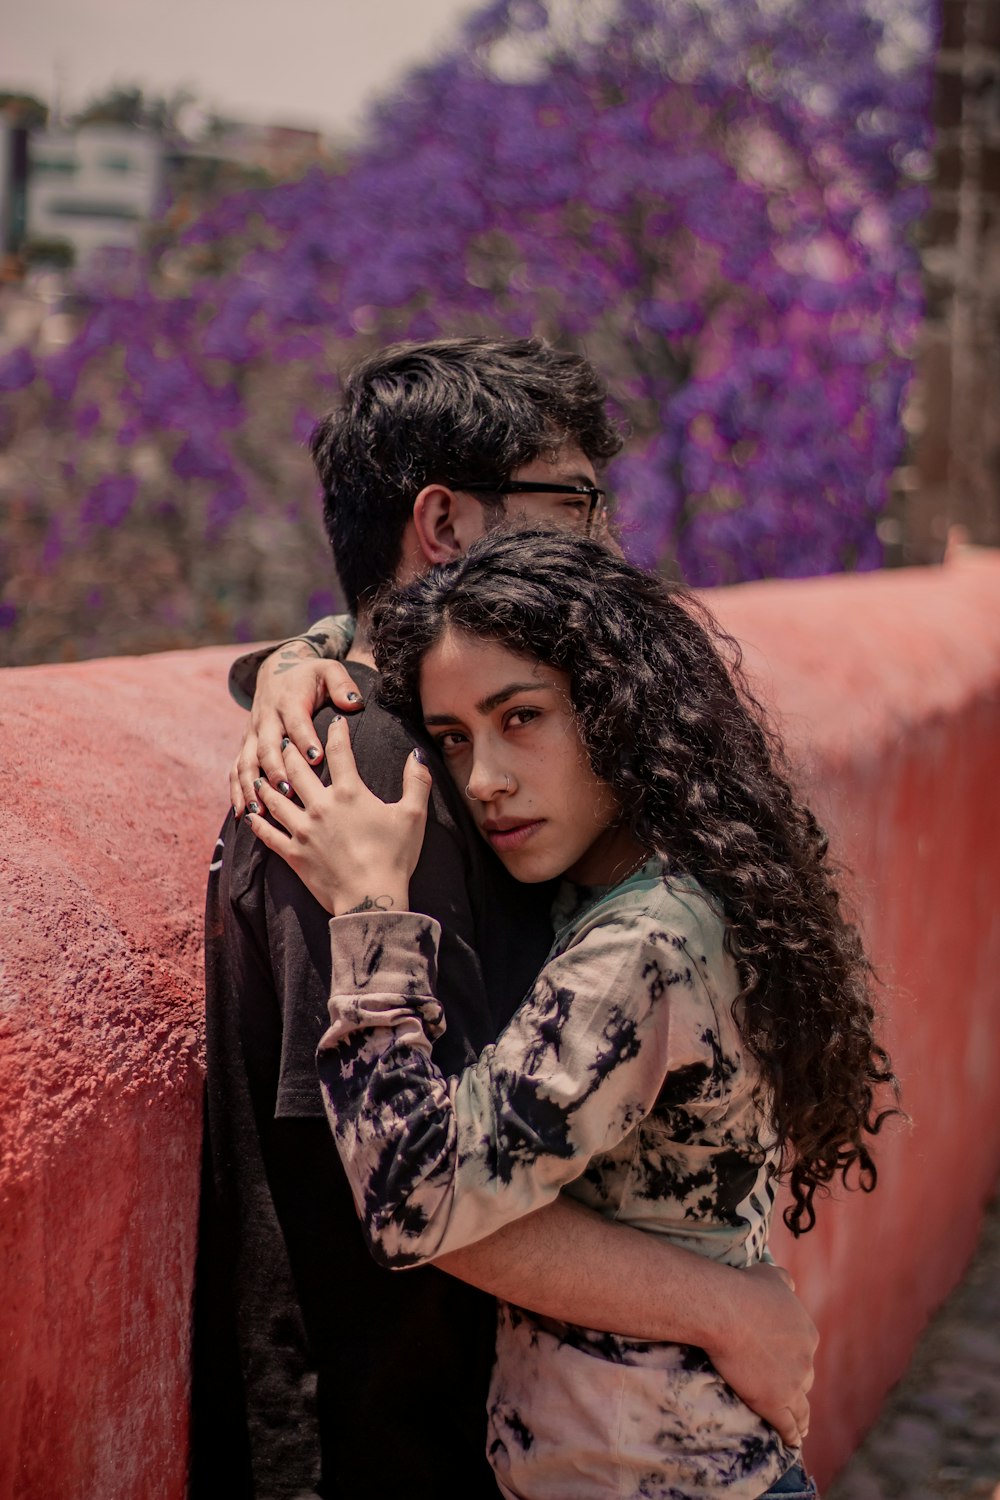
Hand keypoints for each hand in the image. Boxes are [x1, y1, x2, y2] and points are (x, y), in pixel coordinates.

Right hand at [230, 643, 364, 815]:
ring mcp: (253, 734)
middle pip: (268, 747)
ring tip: (260, 810)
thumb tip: (354, 704)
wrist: (277, 669)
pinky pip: (237, 769)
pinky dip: (237, 790)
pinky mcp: (246, 745)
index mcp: (289, 702)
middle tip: (287, 792)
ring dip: (252, 786)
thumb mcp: (329, 670)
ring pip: (248, 762)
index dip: (304, 740)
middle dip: (276, 770)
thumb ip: (342, 685)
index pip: (296, 723)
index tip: (316, 760)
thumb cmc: (311, 676)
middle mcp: (267, 719)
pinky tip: (243, 813)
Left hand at [244, 719, 432, 915]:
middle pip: (297, 770)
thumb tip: (417, 754)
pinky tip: (251, 814)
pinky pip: (268, 835)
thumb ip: (416, 781)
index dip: (337, 733)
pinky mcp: (293, 854)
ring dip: (267, 783)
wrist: (371, 899)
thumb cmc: (395, 857)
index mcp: (349, 793)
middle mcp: (320, 806)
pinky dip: (258, 823)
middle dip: (291, 751)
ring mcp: (303, 830)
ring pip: (276, 799)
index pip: (340, 752)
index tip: (335, 722)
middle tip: (286, 741)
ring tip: (262, 773)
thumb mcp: (413, 816)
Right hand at [704, 1263, 815, 1449]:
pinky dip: (791, 1436)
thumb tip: (790, 1285)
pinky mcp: (774, 1402)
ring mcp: (792, 1384)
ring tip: (799, 1429)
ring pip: (801, 1407)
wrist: (725, 1309)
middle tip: (789, 1395)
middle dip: (797, 1386)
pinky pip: (787, 1425)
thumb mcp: (771, 1274)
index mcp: (807, 1333)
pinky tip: (791, 1443)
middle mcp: (806, 1360)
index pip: (804, 1352)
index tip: (787, 1365)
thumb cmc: (744, 1288)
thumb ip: (784, 1282)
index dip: (795, 1360)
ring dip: (801, 1418)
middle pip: (805, 1380)